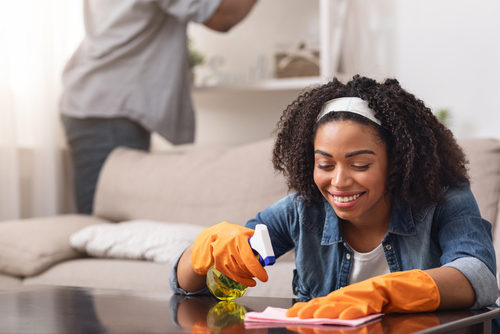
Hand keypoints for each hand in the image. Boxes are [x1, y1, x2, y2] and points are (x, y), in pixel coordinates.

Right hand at [192, 221, 267, 286]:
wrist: (216, 234)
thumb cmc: (235, 233)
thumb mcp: (247, 232)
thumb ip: (257, 240)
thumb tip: (267, 254)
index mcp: (238, 238)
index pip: (248, 257)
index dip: (256, 269)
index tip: (264, 277)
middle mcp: (228, 247)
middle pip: (244, 266)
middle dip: (254, 273)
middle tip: (261, 274)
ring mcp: (222, 256)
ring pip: (239, 272)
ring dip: (249, 276)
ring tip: (254, 274)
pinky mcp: (219, 264)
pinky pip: (232, 276)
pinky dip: (243, 280)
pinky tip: (250, 282)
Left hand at [286, 270, 439, 319]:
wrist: (415, 286)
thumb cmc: (390, 297)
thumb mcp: (365, 305)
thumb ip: (349, 310)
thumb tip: (330, 319)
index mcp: (349, 295)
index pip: (324, 302)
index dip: (307, 308)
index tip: (292, 314)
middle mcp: (354, 293)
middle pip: (328, 301)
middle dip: (310, 309)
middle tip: (294, 316)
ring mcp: (366, 293)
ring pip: (343, 302)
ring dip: (326, 310)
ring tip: (313, 316)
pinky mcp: (381, 295)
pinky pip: (366, 305)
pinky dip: (354, 311)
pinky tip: (344, 317)